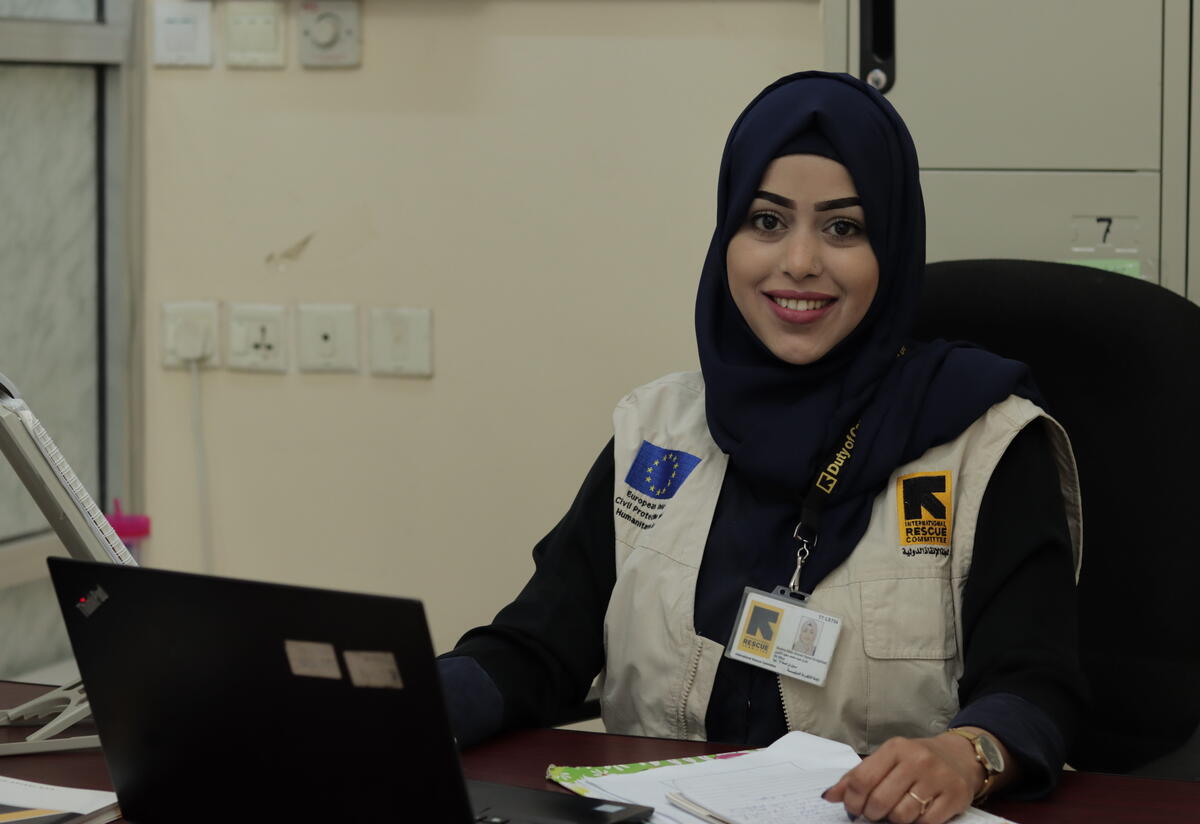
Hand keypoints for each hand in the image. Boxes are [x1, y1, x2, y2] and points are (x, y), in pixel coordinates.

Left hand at [821, 734, 983, 822]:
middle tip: (876, 813)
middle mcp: (916, 760)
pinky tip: (917, 813)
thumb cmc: (916, 760)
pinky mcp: (955, 796)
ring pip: (902, 816)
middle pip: (880, 801)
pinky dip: (917, 823)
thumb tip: (829, 796)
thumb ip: (858, 776)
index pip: (862, 780)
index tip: (853, 808)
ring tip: (897, 810)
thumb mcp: (887, 759)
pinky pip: (926, 823)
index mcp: (895, 748)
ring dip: (895, 820)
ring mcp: (937, 778)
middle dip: (872, 814)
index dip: (852, 801)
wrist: (960, 757)